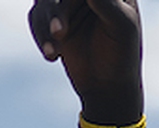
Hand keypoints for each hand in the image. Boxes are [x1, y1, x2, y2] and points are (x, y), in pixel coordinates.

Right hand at [30, 0, 141, 119]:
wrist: (107, 87)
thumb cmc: (122, 55)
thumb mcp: (121, 26)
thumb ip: (105, 2)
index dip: (70, 0)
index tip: (64, 25)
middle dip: (55, 9)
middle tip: (60, 32)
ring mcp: (68, 2)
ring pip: (44, 1)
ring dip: (46, 24)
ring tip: (55, 50)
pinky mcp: (53, 19)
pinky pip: (36, 17)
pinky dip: (41, 36)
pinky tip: (53, 56)